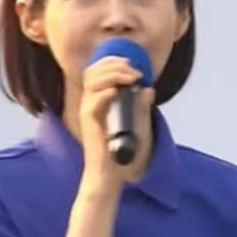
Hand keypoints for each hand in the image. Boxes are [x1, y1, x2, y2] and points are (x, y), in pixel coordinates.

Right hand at [77, 55, 156, 187]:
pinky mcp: (89, 122)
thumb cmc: (120, 154)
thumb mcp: (138, 126)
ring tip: (131, 78)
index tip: (131, 64)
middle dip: (115, 64)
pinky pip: (94, 101)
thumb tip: (148, 89)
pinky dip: (106, 92)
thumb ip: (141, 107)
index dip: (112, 62)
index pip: (97, 71)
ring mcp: (88, 111)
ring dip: (113, 74)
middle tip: (134, 70)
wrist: (110, 175)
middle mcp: (90, 103)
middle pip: (93, 71)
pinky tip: (119, 92)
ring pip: (93, 81)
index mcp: (98, 101)